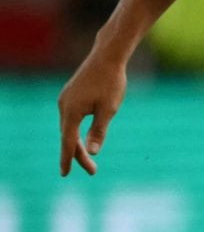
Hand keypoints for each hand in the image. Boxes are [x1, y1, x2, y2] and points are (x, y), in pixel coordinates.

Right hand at [57, 52, 127, 175]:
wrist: (107, 57)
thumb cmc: (111, 82)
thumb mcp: (109, 110)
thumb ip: (99, 131)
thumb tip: (92, 152)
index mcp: (71, 111)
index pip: (68, 141)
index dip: (68, 159)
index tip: (65, 174)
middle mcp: (64, 106)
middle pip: (68, 137)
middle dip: (79, 155)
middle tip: (93, 172)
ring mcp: (65, 100)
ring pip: (69, 128)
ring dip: (77, 144)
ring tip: (88, 161)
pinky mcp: (70, 96)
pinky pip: (70, 119)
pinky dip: (75, 132)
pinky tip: (81, 139)